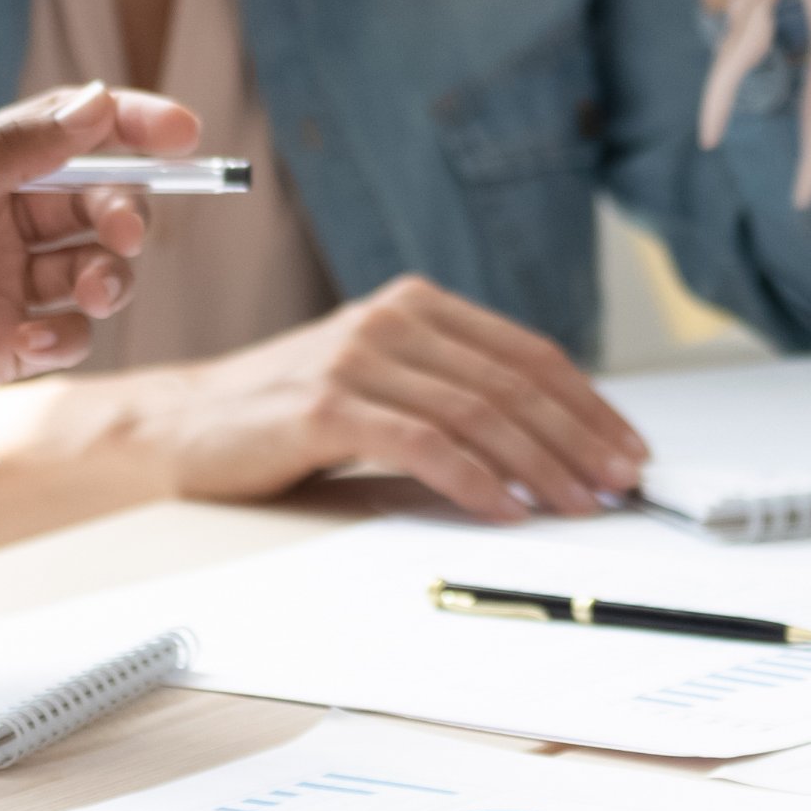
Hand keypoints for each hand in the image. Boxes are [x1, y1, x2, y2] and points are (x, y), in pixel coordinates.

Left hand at [0, 82, 200, 459]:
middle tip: (122, 235)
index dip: (131, 127)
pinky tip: (30, 345)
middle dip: (124, 212)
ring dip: (108, 276)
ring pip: (90, 269)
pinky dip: (67, 336)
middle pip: (93, 202)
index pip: (67, 131)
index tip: (184, 135)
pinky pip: (64, 335)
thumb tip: (95, 104)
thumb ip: (6, 155)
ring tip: (91, 293)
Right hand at [137, 274, 651, 518]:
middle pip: (512, 382)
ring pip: (477, 413)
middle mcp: (391, 319)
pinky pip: (423, 444)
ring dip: (541, 465)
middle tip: (621, 482)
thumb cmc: (285, 412)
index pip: (527, 351)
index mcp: (414, 304)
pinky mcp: (327, 405)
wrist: (183, 426)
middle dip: (579, 438)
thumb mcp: (379, 380)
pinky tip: (506, 506)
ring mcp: (358, 358)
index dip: (588, 402)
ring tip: (578, 503)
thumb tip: (549, 439)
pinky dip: (475, 479)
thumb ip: (448, 388)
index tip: (627, 446)